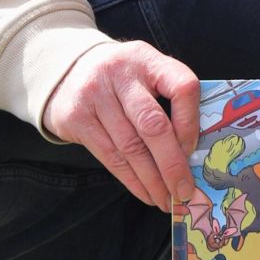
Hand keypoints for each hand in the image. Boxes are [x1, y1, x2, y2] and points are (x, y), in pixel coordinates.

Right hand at [41, 40, 200, 212]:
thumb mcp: (146, 74)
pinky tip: (145, 192)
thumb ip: (169, 100)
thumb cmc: (121, 80)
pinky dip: (131, 180)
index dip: (191, 123)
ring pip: (130, 147)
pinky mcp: (76, 118)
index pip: (182, 87)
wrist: (66, 72)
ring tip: (167, 199)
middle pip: (153, 125)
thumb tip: (194, 153)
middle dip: (172, 164)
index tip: (193, 150)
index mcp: (148, 60)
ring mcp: (95, 95)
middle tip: (185, 191)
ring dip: (152, 180)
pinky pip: (110, 157)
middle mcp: (120, 73)